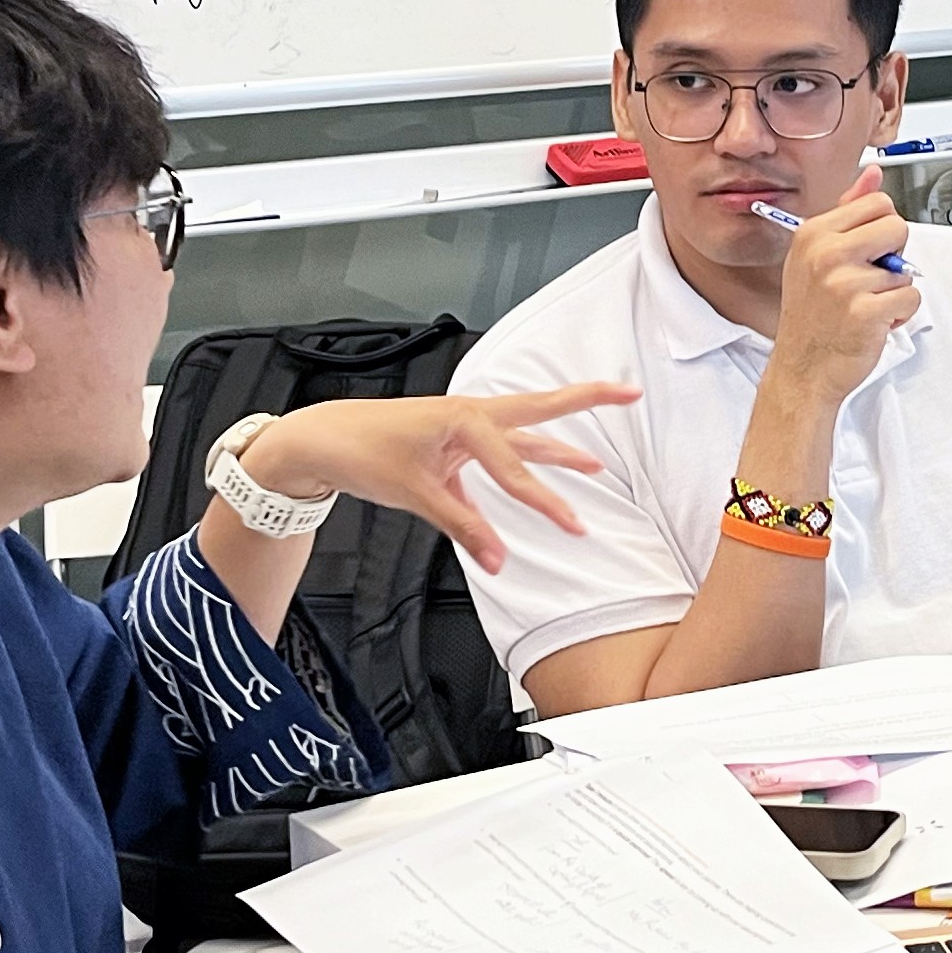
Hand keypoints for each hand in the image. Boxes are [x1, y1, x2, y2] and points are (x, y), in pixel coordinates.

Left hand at [238, 388, 630, 569]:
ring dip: (559, 444)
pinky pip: (498, 454)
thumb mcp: (416, 494)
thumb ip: (463, 527)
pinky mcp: (453, 441)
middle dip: (587, 401)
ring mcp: (462, 427)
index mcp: (464, 418)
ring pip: (523, 434)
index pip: (516, 466)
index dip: (544, 501)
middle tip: (628, 393)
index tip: (572, 526)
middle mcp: (470, 414)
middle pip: (541, 408)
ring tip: (594, 463)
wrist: (323, 439)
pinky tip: (532, 485)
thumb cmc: (361, 450)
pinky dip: (519, 467)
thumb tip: (497, 559)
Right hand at [767, 171, 920, 402]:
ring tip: (865, 306)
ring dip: (893, 291)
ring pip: (905, 269)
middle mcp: (826, 253)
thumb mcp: (816, 255)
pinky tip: (874, 323)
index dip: (883, 228)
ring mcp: (844, 283)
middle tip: (871, 279)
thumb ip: (847, 210)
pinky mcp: (865, 312)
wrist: (802, 369)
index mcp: (814, 233)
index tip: (868, 251)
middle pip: (896, 226)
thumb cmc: (812, 314)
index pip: (877, 202)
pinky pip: (910, 298)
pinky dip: (900, 314)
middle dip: (895, 255)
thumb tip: (872, 173)